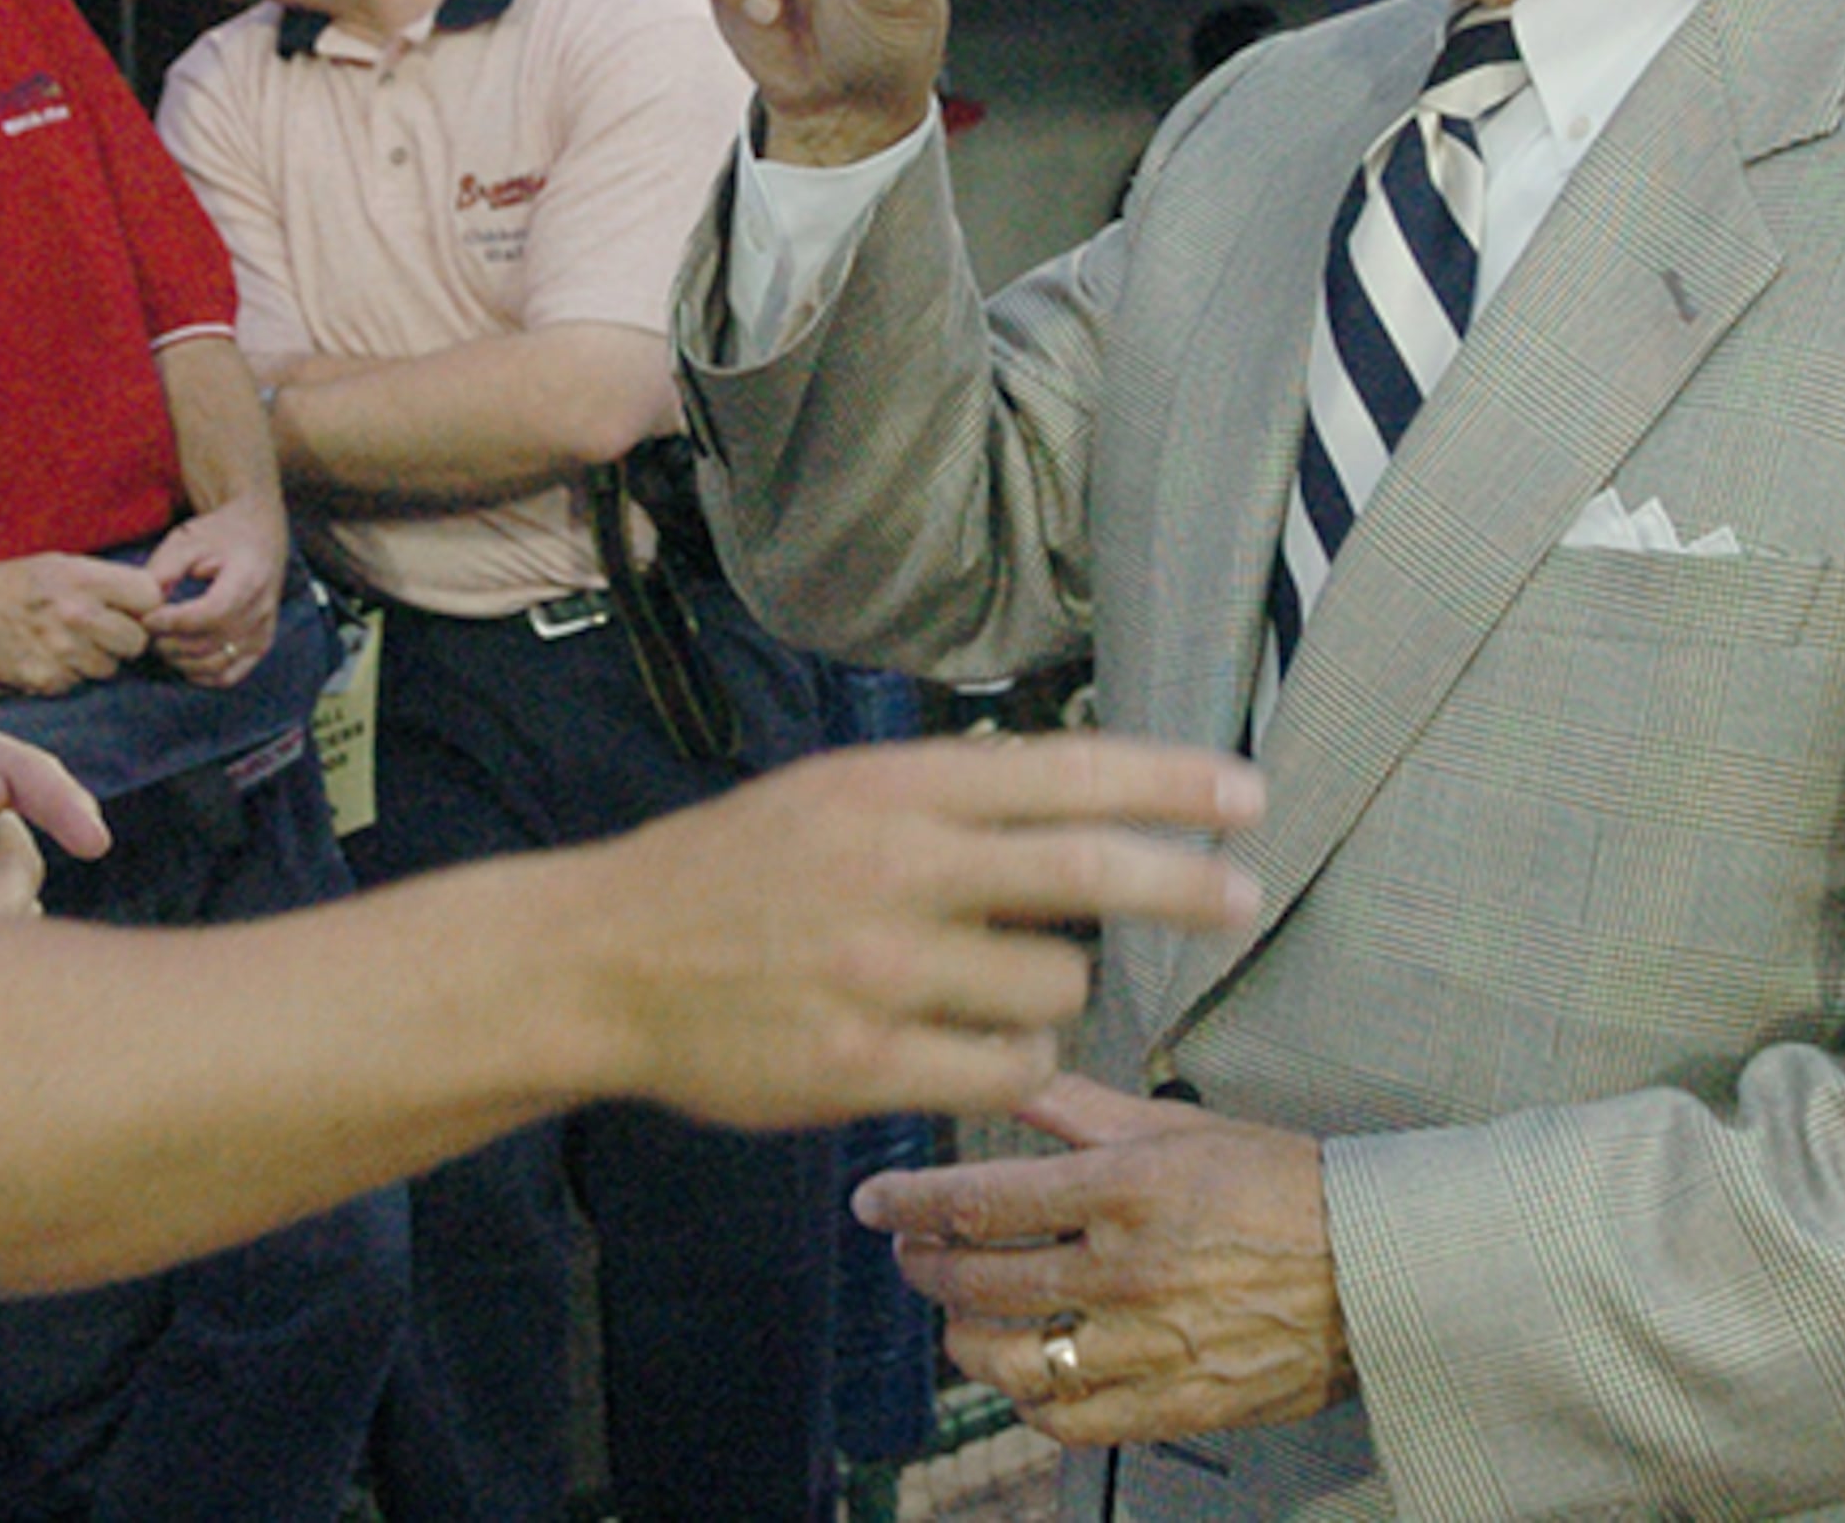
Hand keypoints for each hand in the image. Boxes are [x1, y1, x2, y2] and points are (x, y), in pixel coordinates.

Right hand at [0, 553, 164, 694]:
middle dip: (126, 639)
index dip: (146, 606)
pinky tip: (48, 656)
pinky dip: (69, 675)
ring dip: (96, 660)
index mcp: (84, 579)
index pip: (150, 598)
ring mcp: (61, 651)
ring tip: (68, 641)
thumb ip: (110, 581)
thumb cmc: (18, 583)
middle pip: (137, 642)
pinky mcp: (45, 680)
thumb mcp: (64, 565)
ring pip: (109, 668)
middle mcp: (76, 615)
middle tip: (102, 630)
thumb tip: (161, 594)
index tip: (132, 608)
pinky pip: (78, 684)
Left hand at [140, 498, 286, 685]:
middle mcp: (261, 609)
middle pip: (210, 642)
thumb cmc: (220, 533)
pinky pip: (231, 675)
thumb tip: (142, 606)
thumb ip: (164, 570)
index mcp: (248, 578)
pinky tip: (182, 663)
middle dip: (170, 643)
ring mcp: (264, 630)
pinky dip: (203, 676)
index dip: (173, 622)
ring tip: (160, 645)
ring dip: (181, 662)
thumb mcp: (189, 540)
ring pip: (217, 664)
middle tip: (146, 634)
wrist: (259, 533)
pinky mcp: (261, 644)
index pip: (210, 613)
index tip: (146, 618)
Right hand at [573, 735, 1261, 1129]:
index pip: (1065, 772)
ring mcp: (879, 968)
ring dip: (1051, 995)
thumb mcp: (833, 794)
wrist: (600, 959)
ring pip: (1051, 987)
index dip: (1167, 784)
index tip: (1243, 797)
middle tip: (1241, 895)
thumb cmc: (729, 874)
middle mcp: (895, 866)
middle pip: (1087, 870)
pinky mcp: (861, 1063)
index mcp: (892, 786)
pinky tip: (976, 1053)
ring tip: (991, 992)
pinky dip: (1012, 1066)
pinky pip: (1003, 1073)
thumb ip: (946, 799)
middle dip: (1181, 883)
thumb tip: (1084, 805)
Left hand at [856, 1072, 1350, 1448]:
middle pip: (982, 1279)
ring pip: (1012, 1359)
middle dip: (924, 1264)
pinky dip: (1028, 1400)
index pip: (981, 1199)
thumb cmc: (1283, 1186)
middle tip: (909, 1250)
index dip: (910, 1202)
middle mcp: (1129, 1270)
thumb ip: (1078, 1107)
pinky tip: (1019, 1374)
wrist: (1376, 1267)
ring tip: (957, 1313)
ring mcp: (1150, 1344)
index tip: (875, 1201)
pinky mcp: (1175, 1404)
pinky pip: (1071, 1419)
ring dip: (965, 1337)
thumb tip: (1007, 1069)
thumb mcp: (1176, 1125)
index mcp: (1126, 1189)